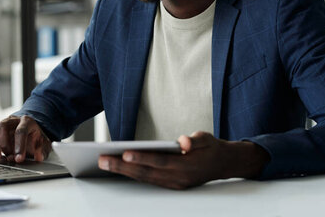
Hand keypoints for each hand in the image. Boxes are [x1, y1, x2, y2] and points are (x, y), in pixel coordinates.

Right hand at [0, 115, 51, 163]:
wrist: (30, 131)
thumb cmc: (35, 137)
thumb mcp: (44, 143)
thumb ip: (41, 150)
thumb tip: (38, 157)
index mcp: (26, 121)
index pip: (21, 130)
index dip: (19, 145)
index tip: (19, 158)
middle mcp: (11, 121)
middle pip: (2, 125)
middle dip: (4, 143)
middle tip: (8, 157)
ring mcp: (1, 126)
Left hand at [97, 131, 268, 189]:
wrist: (223, 164)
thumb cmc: (210, 148)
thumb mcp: (207, 138)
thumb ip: (196, 140)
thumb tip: (185, 142)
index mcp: (187, 166)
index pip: (160, 161)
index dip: (142, 157)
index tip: (125, 152)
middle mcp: (178, 178)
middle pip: (146, 172)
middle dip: (122, 166)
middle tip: (102, 159)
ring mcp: (174, 184)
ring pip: (144, 178)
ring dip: (123, 171)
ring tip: (104, 162)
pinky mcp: (170, 185)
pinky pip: (148, 180)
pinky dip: (132, 174)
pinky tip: (118, 167)